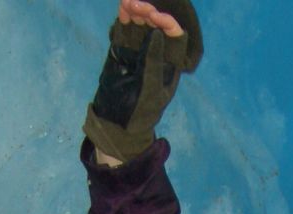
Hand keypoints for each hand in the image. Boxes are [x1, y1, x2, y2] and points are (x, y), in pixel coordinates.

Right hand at [86, 0, 202, 162]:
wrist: (117, 122)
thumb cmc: (140, 111)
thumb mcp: (150, 87)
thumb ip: (152, 60)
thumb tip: (156, 32)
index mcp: (169, 64)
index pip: (174, 37)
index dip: (167, 23)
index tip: (155, 17)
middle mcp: (156, 53)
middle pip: (156, 25)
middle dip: (149, 12)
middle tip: (137, 5)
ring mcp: (138, 50)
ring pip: (140, 24)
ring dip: (136, 11)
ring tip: (128, 3)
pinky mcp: (123, 50)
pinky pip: (126, 29)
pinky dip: (124, 17)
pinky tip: (123, 8)